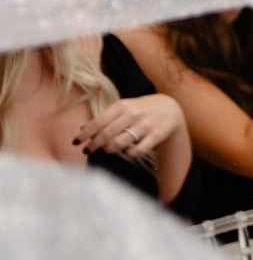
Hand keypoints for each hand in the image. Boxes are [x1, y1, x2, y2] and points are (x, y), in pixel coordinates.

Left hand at [72, 94, 186, 161]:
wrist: (170, 108)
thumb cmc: (139, 109)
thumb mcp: (123, 108)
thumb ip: (104, 117)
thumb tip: (82, 129)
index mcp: (122, 106)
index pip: (98, 122)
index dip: (84, 134)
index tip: (75, 142)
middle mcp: (133, 114)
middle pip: (107, 134)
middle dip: (93, 144)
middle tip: (87, 150)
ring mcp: (145, 125)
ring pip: (120, 143)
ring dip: (110, 149)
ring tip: (107, 150)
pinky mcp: (156, 135)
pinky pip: (138, 150)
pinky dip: (129, 153)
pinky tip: (126, 152)